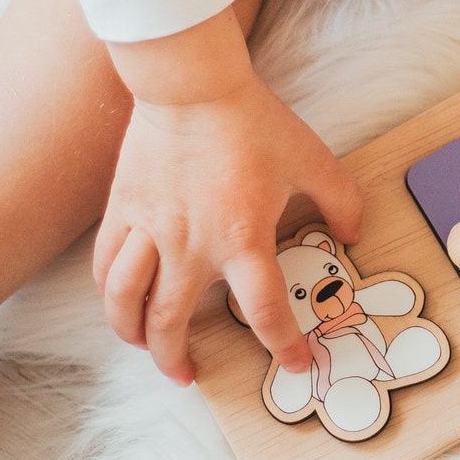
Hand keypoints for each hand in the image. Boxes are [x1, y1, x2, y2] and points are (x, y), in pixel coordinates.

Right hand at [95, 15, 361, 384]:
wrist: (193, 85)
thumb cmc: (253, 122)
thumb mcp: (313, 159)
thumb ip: (342, 201)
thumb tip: (355, 235)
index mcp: (242, 238)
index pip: (263, 312)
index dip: (282, 346)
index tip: (294, 363)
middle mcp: (189, 245)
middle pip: (169, 324)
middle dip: (176, 360)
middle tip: (188, 375)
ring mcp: (149, 229)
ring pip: (124, 303)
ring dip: (132, 335)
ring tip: (145, 346)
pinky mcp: (122, 210)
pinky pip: (104, 265)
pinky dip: (107, 292)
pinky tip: (119, 300)